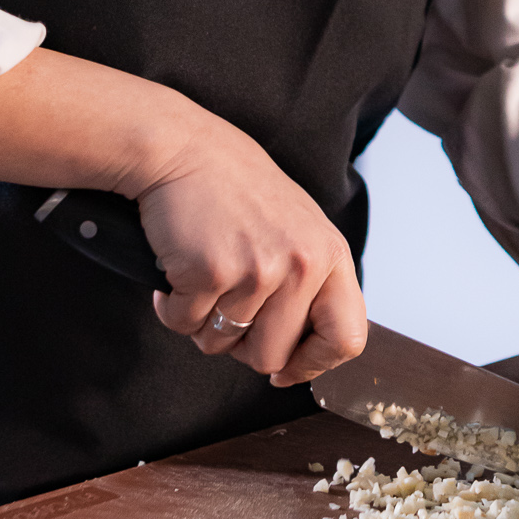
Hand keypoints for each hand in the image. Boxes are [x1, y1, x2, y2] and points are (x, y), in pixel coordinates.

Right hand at [134, 110, 365, 385]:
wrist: (183, 149)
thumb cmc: (235, 187)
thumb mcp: (298, 227)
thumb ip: (310, 283)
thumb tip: (302, 355)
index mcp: (330, 255)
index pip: (347, 338)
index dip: (313, 364)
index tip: (286, 369)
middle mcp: (302, 264)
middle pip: (271, 357)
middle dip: (240, 347)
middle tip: (224, 310)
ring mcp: (258, 268)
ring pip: (222, 345)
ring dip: (202, 323)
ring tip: (201, 280)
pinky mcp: (211, 271)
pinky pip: (185, 324)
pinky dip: (172, 308)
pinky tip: (175, 273)